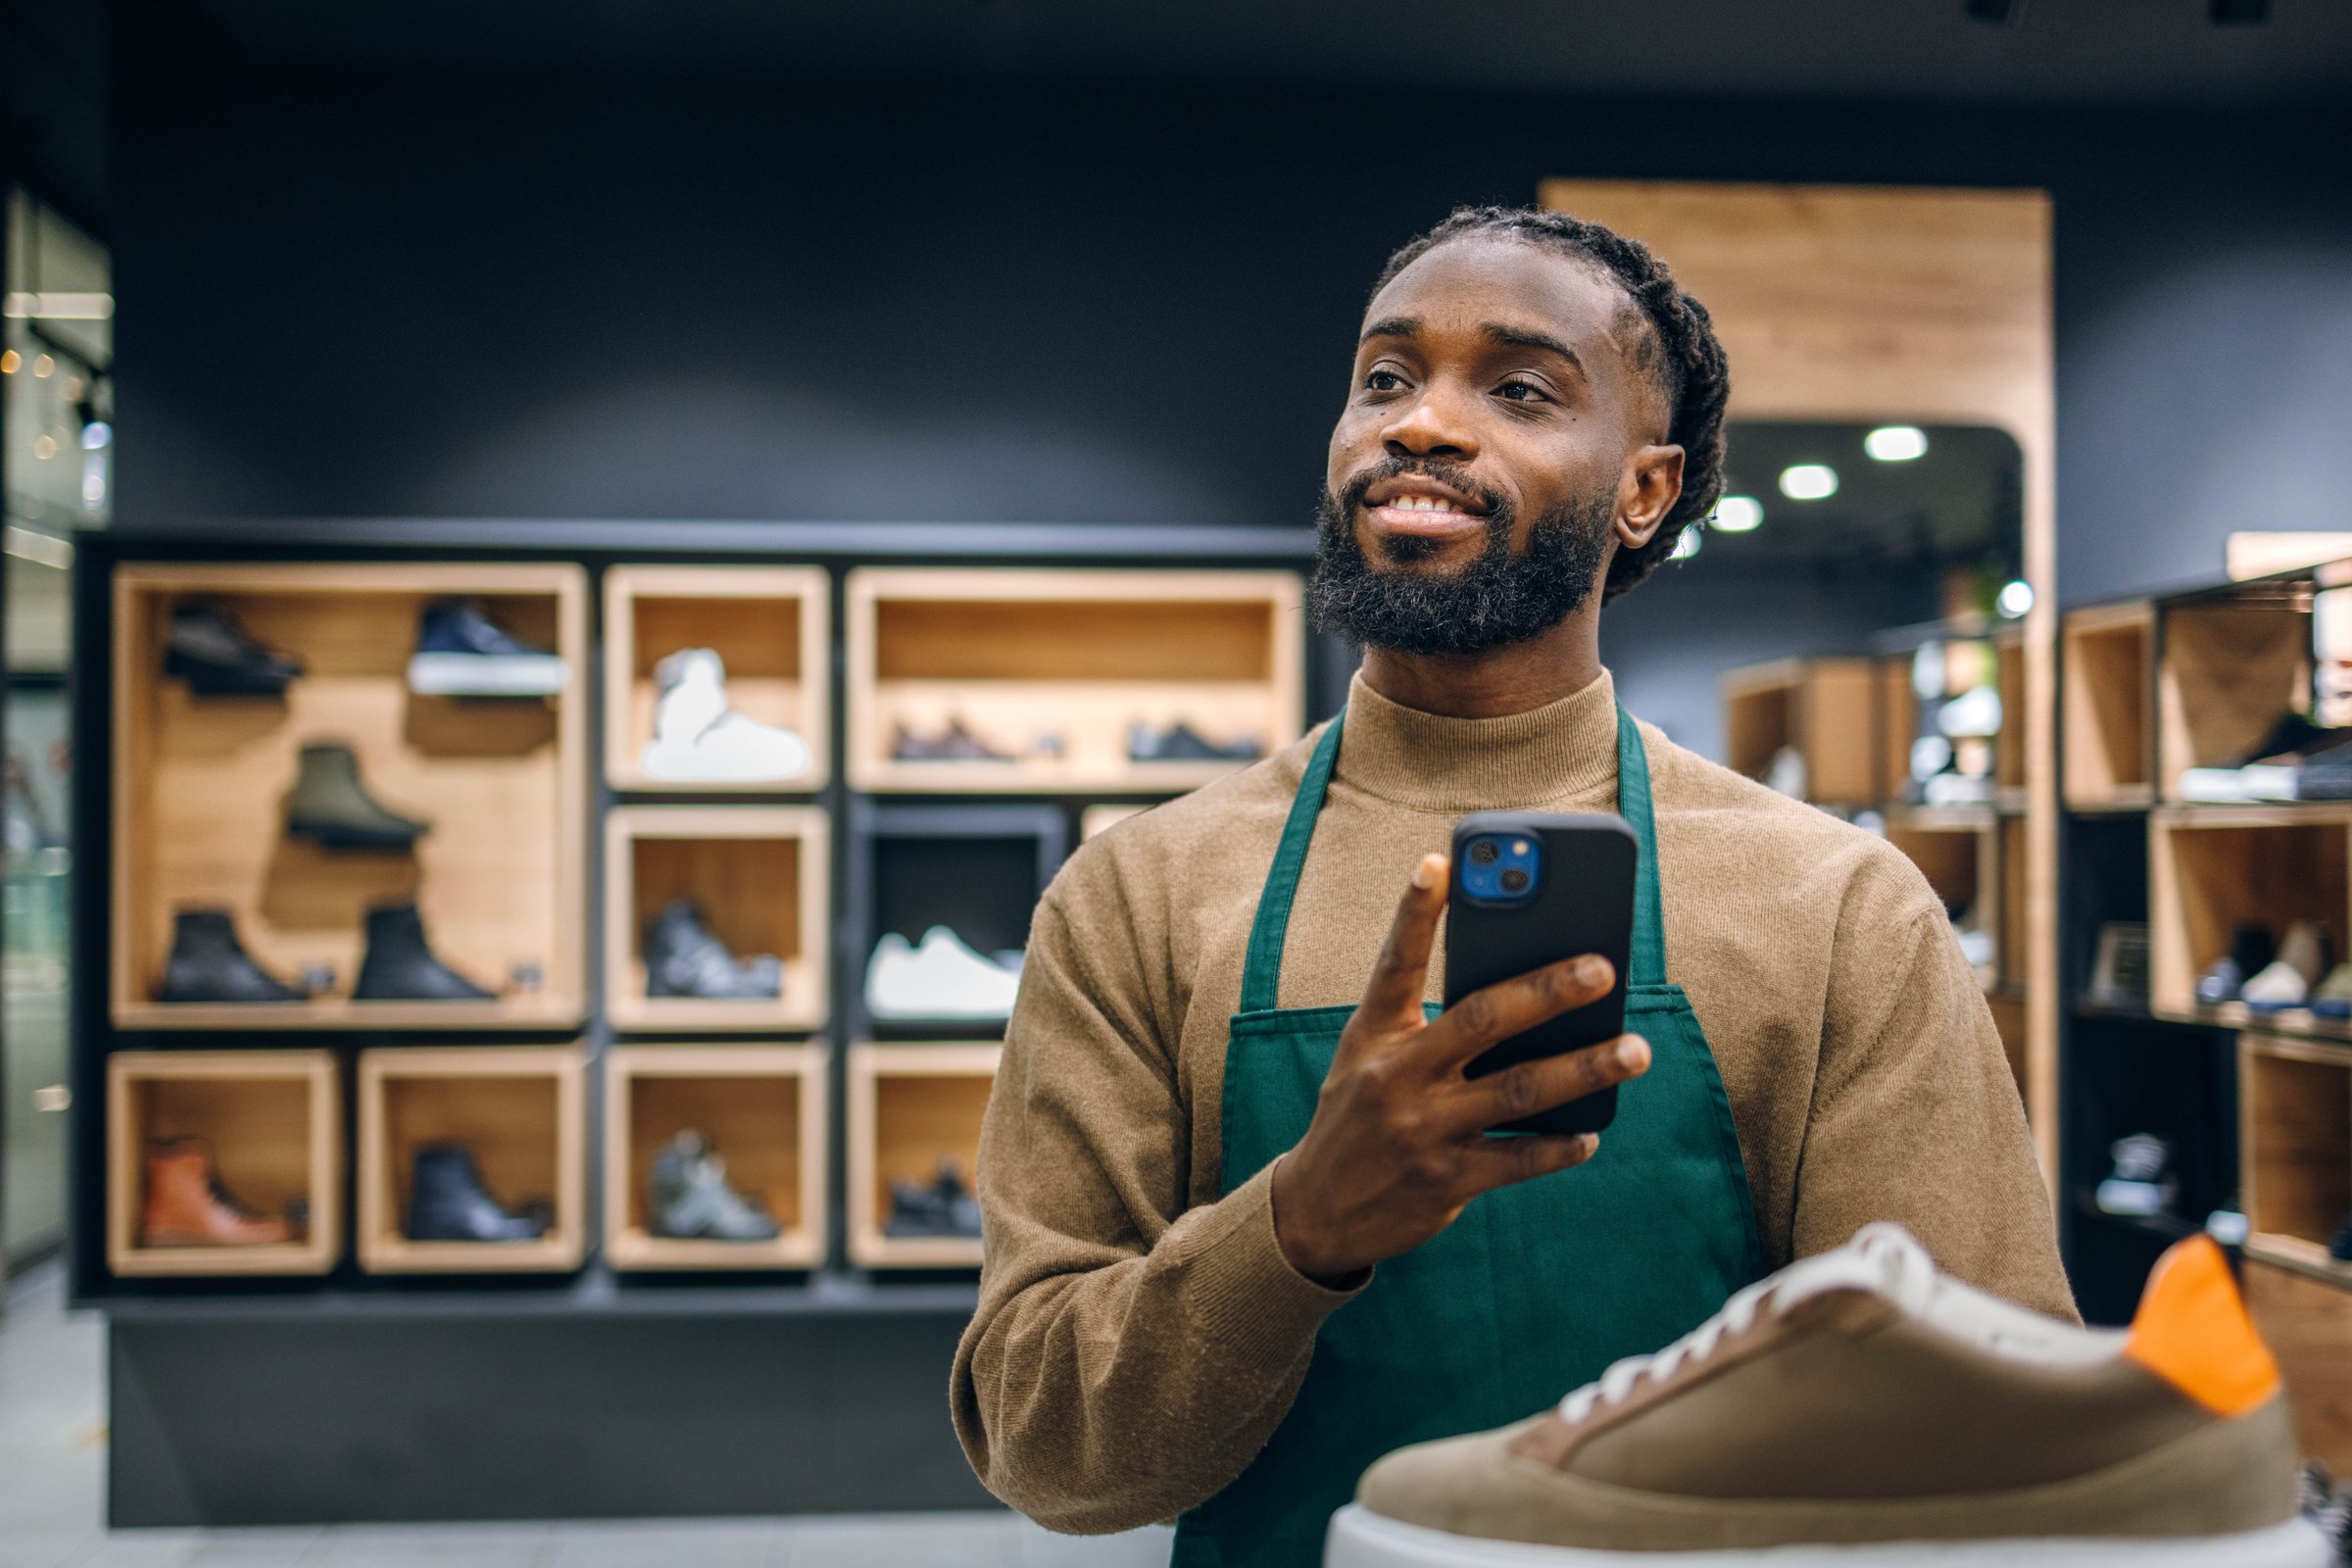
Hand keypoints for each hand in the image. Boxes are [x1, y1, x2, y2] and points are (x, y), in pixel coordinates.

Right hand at [1269, 852, 1651, 1282]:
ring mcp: (1422, 1130)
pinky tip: (1590, 1133)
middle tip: (1603, 969)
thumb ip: (1422, 1025)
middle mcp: (1396, 1077)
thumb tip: (1517, 993)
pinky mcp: (1445, 1181)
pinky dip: (1559, 1147)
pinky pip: (1517, 1160)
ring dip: (1583, 1069)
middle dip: (1547, 992)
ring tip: (1635, 1051)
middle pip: (1481, 1021)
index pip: (1396, 964)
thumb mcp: (1367, 1060)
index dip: (1416, 912)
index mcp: (1374, 1035)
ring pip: (1517, 1091)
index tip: (1440, 862)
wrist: (1315, 1214)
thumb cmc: (1357, 1116)